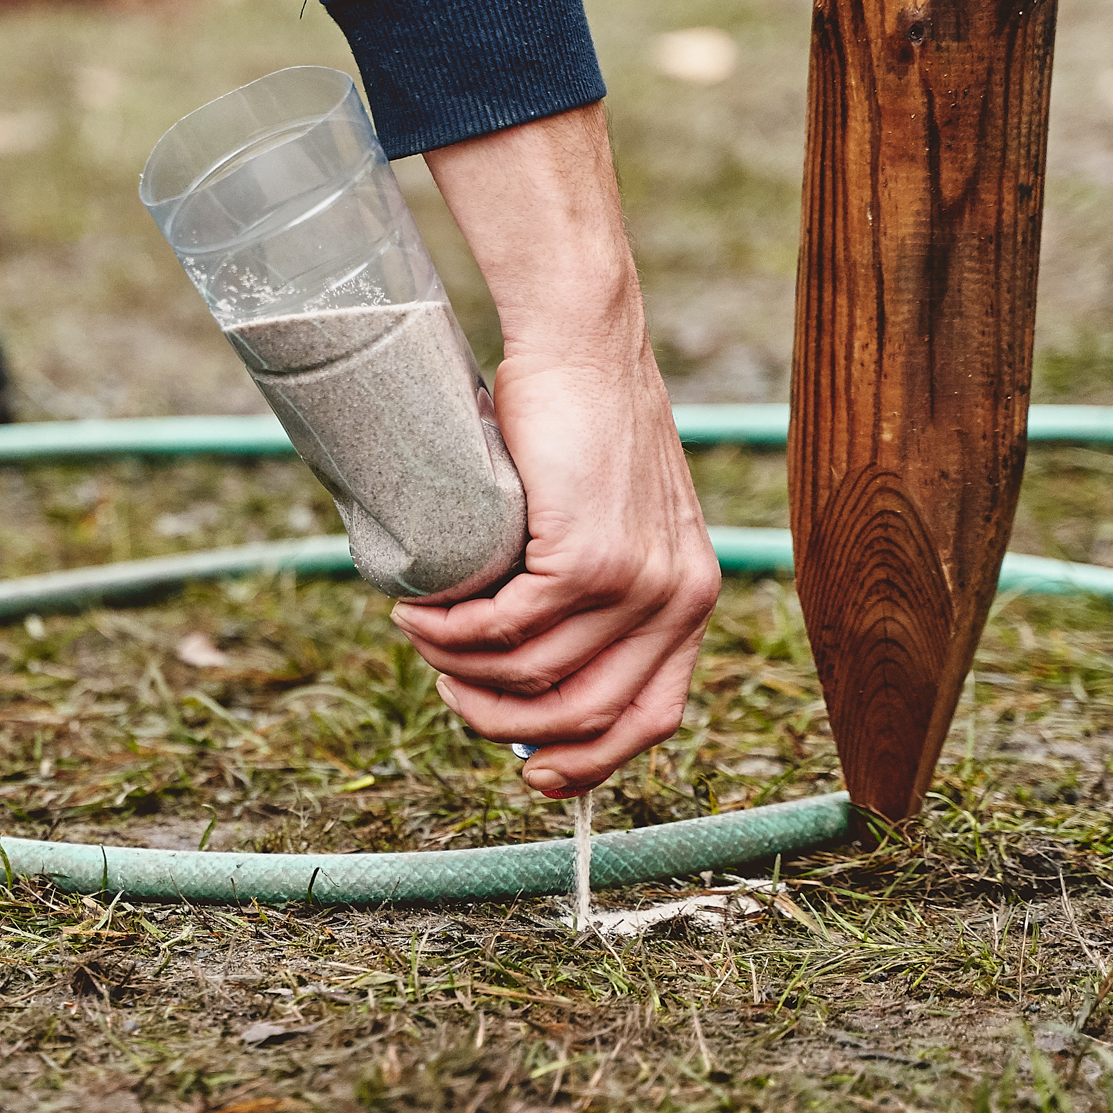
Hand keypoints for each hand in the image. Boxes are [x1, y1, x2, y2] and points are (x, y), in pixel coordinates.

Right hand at [391, 104, 719, 795]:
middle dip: (499, 720)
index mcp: (691, 599)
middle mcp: (678, 600)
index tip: (529, 770)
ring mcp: (638, 581)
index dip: (587, 761)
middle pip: (585, 716)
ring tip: (421, 632)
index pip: (651, 719)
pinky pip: (508, 628)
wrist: (582, 342)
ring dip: (459, 668)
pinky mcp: (589, 556)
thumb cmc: (580, 424)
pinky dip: (453, 632)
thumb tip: (526, 680)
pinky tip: (421, 610)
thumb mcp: (609, 519)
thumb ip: (592, 593)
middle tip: (447, 685)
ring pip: (533, 675)